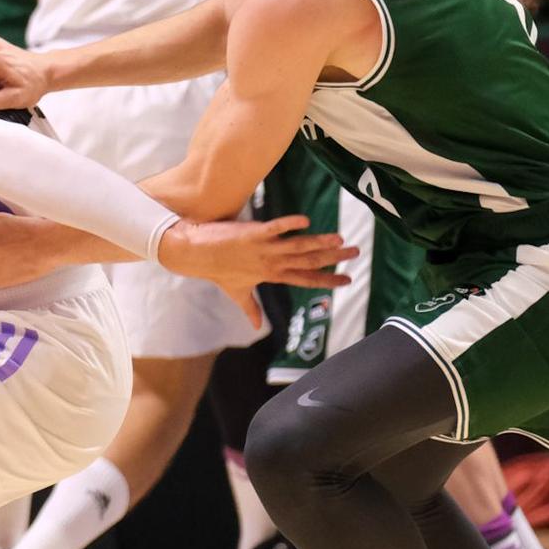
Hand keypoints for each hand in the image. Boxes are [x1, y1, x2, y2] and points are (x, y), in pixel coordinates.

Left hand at [155, 215, 355, 328]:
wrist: (193, 253)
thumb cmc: (216, 271)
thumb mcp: (236, 292)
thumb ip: (251, 308)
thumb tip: (256, 327)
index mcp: (271, 275)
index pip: (305, 279)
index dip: (327, 280)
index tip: (347, 279)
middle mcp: (270, 264)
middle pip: (308, 262)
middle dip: (333, 258)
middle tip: (355, 252)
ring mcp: (262, 249)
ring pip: (297, 247)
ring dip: (319, 242)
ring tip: (340, 238)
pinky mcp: (252, 233)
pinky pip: (274, 229)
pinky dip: (289, 225)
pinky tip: (306, 221)